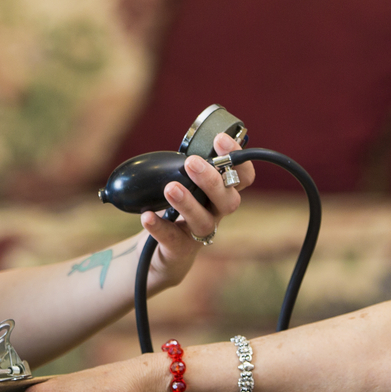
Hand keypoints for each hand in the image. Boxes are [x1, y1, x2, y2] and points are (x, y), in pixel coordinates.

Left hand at [144, 132, 254, 288]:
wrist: (161, 252)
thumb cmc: (176, 210)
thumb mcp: (186, 185)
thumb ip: (189, 168)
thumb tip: (186, 140)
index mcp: (221, 194)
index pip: (243, 178)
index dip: (238, 160)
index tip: (220, 140)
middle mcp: (216, 214)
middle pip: (229, 201)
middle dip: (212, 180)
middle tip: (191, 162)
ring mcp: (199, 234)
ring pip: (203, 221)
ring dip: (188, 203)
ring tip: (170, 188)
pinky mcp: (180, 249)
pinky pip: (172, 239)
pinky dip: (159, 227)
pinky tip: (147, 216)